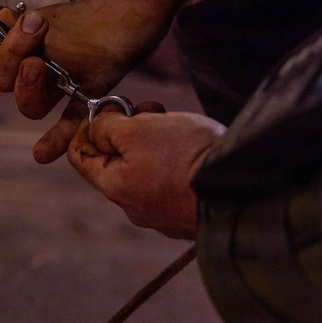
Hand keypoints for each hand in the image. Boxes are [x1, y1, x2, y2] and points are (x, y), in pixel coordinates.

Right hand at [0, 0, 198, 162]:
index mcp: (14, 19)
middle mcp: (34, 49)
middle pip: (0, 76)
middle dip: (7, 54)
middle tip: (36, 22)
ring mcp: (62, 68)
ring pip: (27, 102)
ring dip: (24, 89)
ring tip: (38, 63)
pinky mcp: (92, 80)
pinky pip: (70, 118)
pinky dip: (56, 139)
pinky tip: (43, 153)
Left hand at [67, 104, 225, 239]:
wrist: (241, 190)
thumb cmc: (185, 158)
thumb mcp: (138, 130)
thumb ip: (108, 127)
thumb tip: (96, 126)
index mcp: (114, 187)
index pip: (80, 156)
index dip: (86, 127)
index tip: (108, 109)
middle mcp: (133, 206)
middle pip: (114, 160)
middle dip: (127, 129)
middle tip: (149, 112)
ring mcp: (162, 213)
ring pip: (144, 168)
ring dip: (154, 141)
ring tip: (177, 125)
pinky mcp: (188, 212)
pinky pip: (170, 180)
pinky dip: (175, 159)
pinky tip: (193, 147)